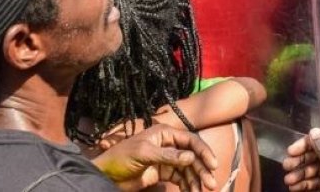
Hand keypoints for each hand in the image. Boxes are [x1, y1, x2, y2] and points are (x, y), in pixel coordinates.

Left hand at [92, 124, 217, 190]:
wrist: (107, 174)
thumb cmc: (122, 157)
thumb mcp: (144, 153)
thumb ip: (168, 155)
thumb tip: (191, 157)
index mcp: (165, 134)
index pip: (190, 141)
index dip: (203, 152)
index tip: (212, 165)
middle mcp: (169, 144)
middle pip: (192, 156)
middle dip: (202, 170)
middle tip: (211, 184)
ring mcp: (167, 159)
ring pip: (188, 169)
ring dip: (196, 179)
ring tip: (201, 191)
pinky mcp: (163, 172)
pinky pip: (180, 178)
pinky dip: (187, 185)